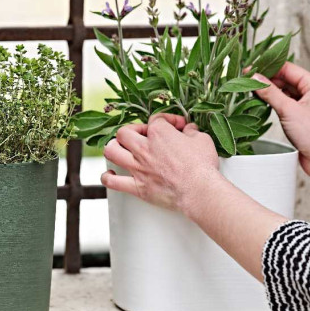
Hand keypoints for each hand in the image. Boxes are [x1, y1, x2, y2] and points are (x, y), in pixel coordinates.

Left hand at [102, 114, 220, 213]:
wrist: (199, 191)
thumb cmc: (202, 166)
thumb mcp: (202, 140)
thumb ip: (192, 132)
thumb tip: (190, 129)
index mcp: (159, 134)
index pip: (156, 119)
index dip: (167, 120)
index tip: (176, 126)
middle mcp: (144, 149)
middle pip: (124, 132)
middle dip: (133, 131)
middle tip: (143, 136)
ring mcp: (138, 168)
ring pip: (112, 151)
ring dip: (114, 148)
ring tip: (121, 149)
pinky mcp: (137, 187)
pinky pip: (113, 182)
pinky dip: (108, 177)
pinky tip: (111, 174)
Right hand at [252, 63, 309, 179]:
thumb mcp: (288, 109)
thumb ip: (270, 92)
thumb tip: (255, 78)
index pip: (288, 68)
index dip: (269, 67)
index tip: (251, 69)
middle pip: (286, 79)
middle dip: (267, 80)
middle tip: (248, 81)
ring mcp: (307, 105)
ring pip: (284, 92)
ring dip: (270, 91)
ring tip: (252, 92)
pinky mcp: (301, 117)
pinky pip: (285, 104)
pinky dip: (274, 102)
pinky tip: (262, 104)